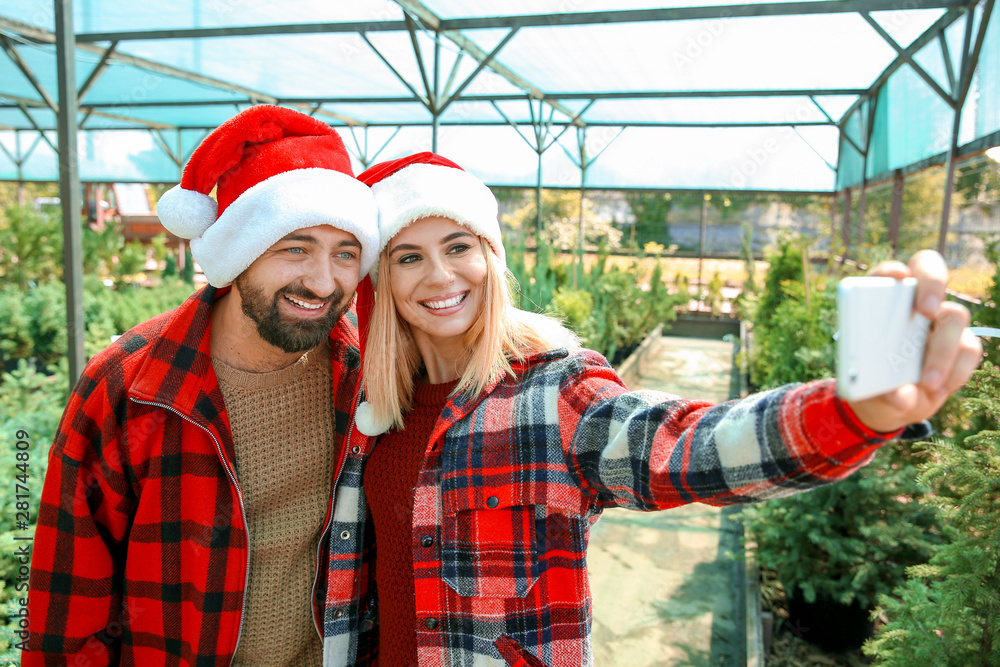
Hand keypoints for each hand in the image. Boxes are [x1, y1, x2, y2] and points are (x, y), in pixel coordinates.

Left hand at [846, 250, 982, 432]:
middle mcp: (912, 302)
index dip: (891, 271)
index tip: (897, 279)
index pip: (885, 273)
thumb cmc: (871, 384)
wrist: (890, 403)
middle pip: (929, 269)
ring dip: (942, 349)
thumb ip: (880, 390)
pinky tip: (938, 388)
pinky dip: (956, 370)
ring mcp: (939, 320)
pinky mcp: (960, 343)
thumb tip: (900, 395)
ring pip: (954, 314)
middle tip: (927, 310)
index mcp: (879, 302)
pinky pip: (969, 348)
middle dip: (932, 283)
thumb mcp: (867, 390)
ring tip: (927, 382)